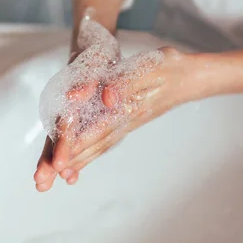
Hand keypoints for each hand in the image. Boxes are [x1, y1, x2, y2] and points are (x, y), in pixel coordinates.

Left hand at [33, 47, 195, 190]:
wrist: (192, 78)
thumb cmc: (172, 67)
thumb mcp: (151, 67)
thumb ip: (128, 82)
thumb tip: (108, 98)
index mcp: (130, 107)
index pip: (99, 128)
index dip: (78, 142)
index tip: (60, 158)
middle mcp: (127, 120)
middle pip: (96, 142)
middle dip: (73, 157)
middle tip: (50, 175)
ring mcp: (129, 122)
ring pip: (101, 144)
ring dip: (81, 159)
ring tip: (61, 175)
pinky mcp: (130, 120)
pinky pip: (109, 140)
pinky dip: (94, 152)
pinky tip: (84, 160)